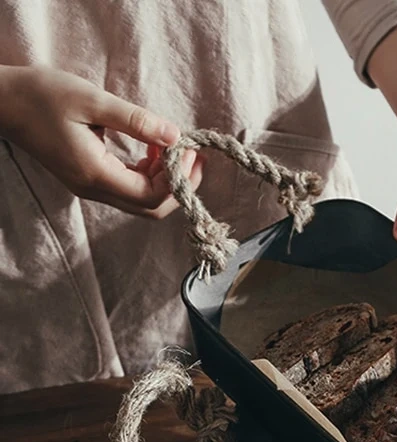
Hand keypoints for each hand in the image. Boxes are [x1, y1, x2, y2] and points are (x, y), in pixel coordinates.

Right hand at [0, 66, 201, 217]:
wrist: (2, 102)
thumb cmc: (41, 95)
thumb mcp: (91, 101)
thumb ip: (136, 121)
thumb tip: (175, 136)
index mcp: (95, 175)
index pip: (151, 196)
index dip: (178, 179)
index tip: (190, 151)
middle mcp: (95, 189)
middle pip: (151, 208)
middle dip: (180, 187)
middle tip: (194, 158)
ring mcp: (92, 188)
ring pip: (142, 201)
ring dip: (165, 180)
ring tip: (175, 148)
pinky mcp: (91, 179)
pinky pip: (130, 188)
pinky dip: (149, 174)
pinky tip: (153, 149)